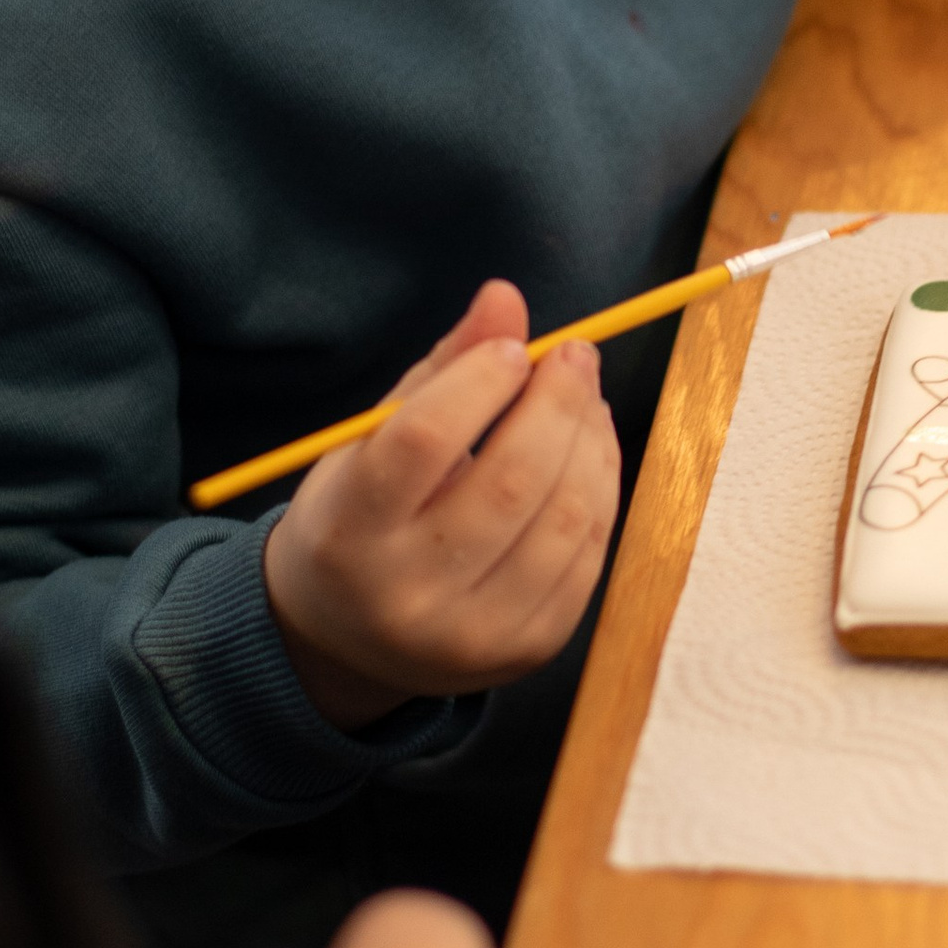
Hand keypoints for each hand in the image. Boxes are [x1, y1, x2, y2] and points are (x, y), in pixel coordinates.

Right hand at [264, 281, 620, 732]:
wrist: (346, 641)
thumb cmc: (358, 517)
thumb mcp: (370, 443)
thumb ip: (440, 370)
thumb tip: (506, 296)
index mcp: (349, 533)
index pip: (421, 443)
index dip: (478, 382)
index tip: (512, 349)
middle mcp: (408, 595)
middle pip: (510, 482)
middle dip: (558, 403)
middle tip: (575, 355)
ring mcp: (474, 634)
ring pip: (564, 519)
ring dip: (591, 442)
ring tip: (585, 398)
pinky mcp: (526, 652)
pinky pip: (587, 557)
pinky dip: (601, 491)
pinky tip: (589, 452)